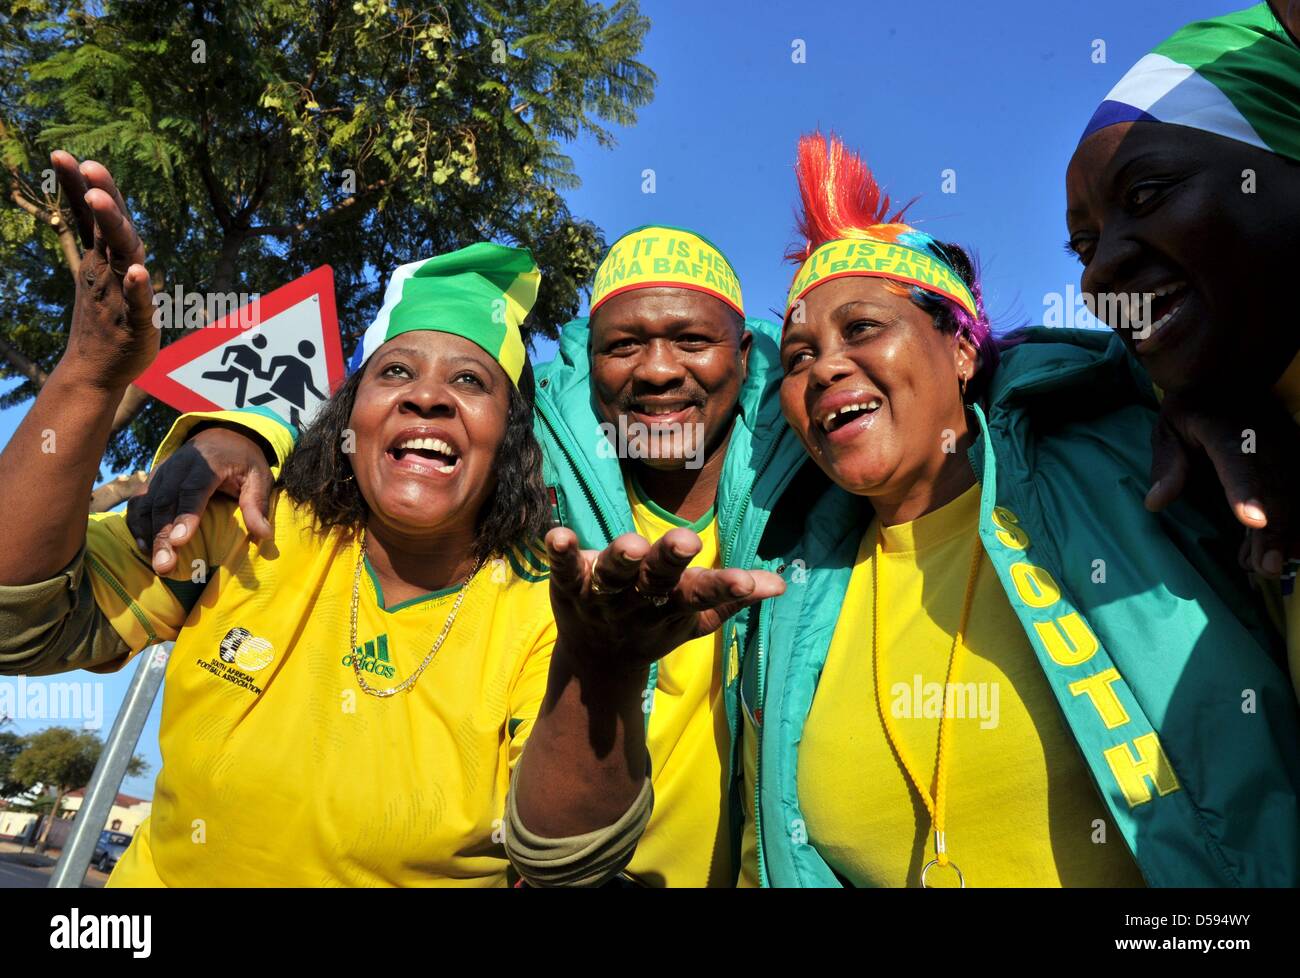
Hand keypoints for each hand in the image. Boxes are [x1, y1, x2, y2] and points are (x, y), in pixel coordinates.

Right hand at [50, 151, 156, 389]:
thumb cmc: (103, 317)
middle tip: (87, 167)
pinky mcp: (138, 323)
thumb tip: (92, 199)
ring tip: (100, 200)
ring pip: (122, 256)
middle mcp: (108, 272)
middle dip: (100, 197)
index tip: (61, 155)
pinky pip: (138, 303)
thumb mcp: (98, 272)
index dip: (77, 186)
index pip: (90, 217)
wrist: (96, 371)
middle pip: (106, 228)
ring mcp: (120, 295)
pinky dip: (138, 288)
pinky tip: (137, 272)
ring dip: (113, 227)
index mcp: (101, 258)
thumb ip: (102, 239)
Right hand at [126, 427, 274, 572]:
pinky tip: (143, 546)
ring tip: (154, 562)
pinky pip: (138, 501)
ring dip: (147, 533)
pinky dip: (136, 523)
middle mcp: (179, 466)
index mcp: (208, 463)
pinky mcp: (152, 479)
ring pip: (148, 503)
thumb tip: (264, 534)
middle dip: (163, 535)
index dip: (186, 515)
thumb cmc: (242, 461)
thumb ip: (257, 504)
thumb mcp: (259, 476)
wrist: (221, 434)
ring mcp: (162, 471)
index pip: (193, 489)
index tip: (181, 541)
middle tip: (164, 565)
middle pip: (166, 501)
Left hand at [544, 526, 785, 674]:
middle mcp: (639, 599)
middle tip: (686, 542)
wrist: (598, 660)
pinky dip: (561, 554)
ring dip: (621, 558)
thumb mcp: (694, 618)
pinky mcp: (569, 585)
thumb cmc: (655, 623)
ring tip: (632, 543)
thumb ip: (731, 598)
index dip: (724, 587)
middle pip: (657, 578)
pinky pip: (563, 569)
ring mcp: (602, 594)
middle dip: (670, 560)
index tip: (746, 581)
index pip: (702, 594)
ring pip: (613, 574)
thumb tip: (781, 584)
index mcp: (672, 604)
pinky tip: (558, 536)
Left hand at [1147, 390, 1299, 576]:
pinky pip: (1298, 494)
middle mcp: (1266, 438)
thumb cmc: (1193, 407)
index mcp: (1227, 427)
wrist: (1229, 374)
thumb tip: (1156, 503)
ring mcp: (1288, 448)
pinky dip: (1289, 525)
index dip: (1248, 492)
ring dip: (1284, 534)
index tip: (1253, 521)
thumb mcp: (1169, 428)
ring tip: (1261, 567)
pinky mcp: (1297, 459)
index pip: (1240, 461)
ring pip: (1295, 494)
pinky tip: (1266, 551)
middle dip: (1276, 530)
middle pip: (1277, 487)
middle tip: (1267, 567)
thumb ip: (1168, 464)